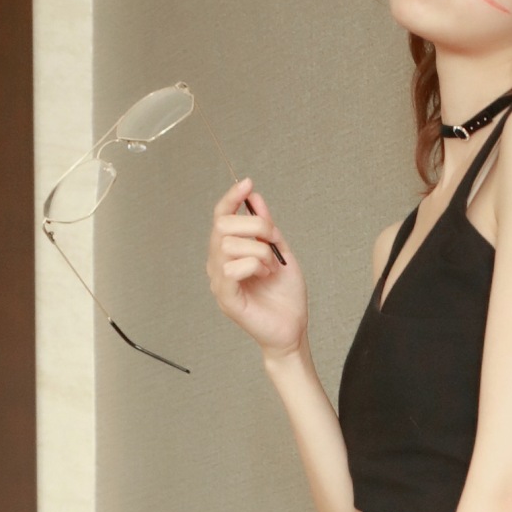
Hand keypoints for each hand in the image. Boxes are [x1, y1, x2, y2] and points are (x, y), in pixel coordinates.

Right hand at [206, 179, 307, 355]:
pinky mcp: (226, 298)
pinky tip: (265, 275)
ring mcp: (219, 281)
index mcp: (229, 251)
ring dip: (259, 250)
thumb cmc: (285, 295)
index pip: (221, 217)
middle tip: (274, 241)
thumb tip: (254, 197)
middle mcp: (218, 263)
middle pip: (223, 225)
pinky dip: (254, 265)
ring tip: (271, 266)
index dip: (231, 198)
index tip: (247, 183)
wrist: (292, 328)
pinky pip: (232, 268)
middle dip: (255, 226)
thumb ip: (266, 226)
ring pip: (229, 244)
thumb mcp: (280, 251)